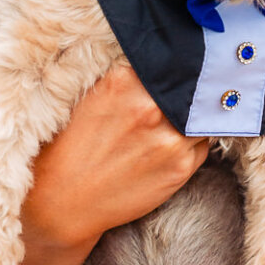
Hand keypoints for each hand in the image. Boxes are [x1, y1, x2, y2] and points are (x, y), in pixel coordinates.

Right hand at [19, 62, 211, 264]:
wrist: (62, 202)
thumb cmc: (69, 149)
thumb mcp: (91, 97)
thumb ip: (127, 79)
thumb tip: (160, 65)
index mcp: (123, 81)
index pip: (168, 62)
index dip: (172, 69)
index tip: (176, 72)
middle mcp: (150, 107)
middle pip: (189, 86)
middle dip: (185, 92)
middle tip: (179, 99)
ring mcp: (169, 138)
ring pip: (200, 117)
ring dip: (193, 120)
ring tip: (170, 127)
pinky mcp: (180, 167)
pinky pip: (202, 145)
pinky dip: (193, 144)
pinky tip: (169, 149)